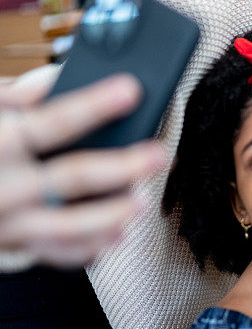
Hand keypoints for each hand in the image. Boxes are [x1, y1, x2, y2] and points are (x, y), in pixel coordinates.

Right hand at [0, 74, 164, 267]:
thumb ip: (19, 95)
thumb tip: (62, 75)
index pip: (52, 122)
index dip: (93, 105)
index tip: (130, 90)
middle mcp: (4, 186)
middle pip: (71, 177)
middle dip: (121, 166)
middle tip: (159, 155)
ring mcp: (9, 221)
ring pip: (66, 226)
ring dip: (110, 216)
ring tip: (141, 203)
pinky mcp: (13, 243)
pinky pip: (55, 253)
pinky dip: (87, 247)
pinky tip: (116, 234)